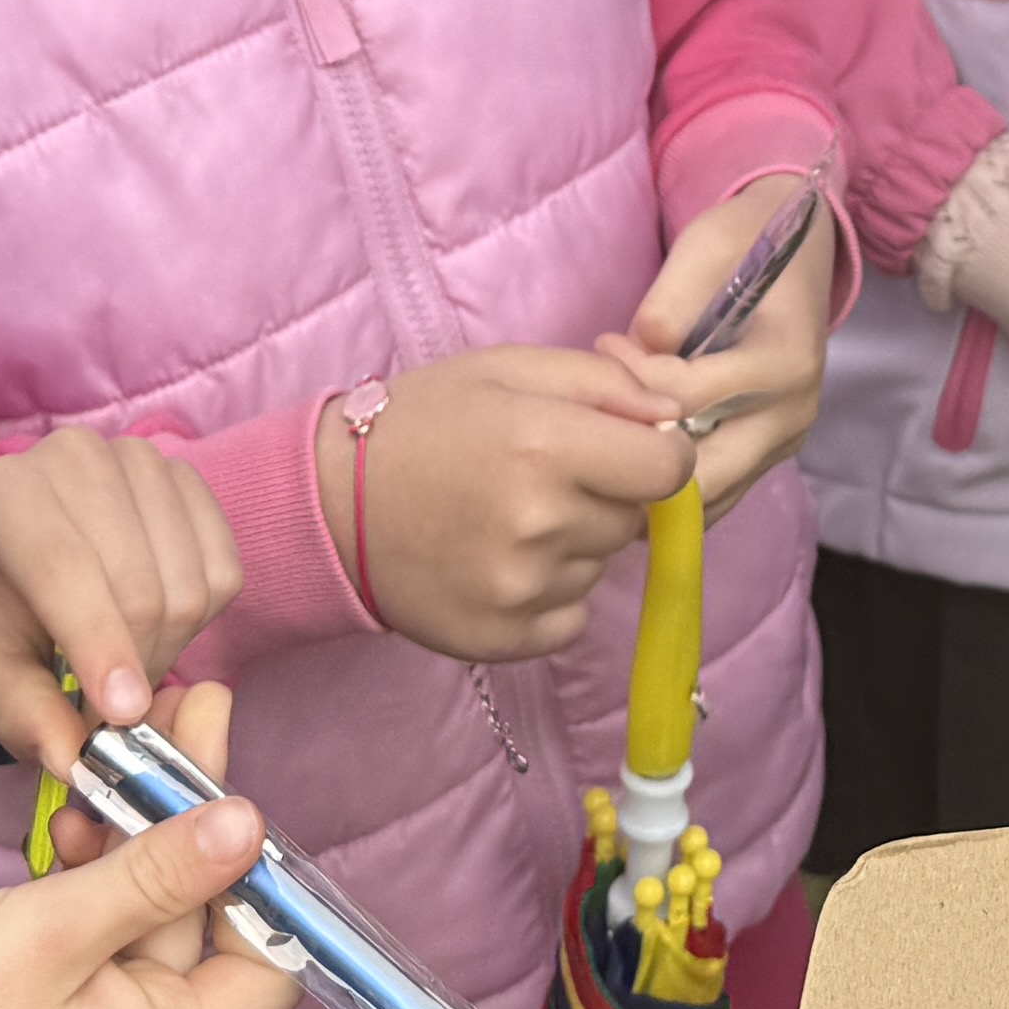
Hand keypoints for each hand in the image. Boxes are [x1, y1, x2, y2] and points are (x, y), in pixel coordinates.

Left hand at [0, 428, 244, 776]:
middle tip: (108, 717)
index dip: (99, 644)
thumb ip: (19, 714)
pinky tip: (152, 629)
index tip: (122, 716)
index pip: (64, 566)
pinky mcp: (184, 484)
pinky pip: (224, 568)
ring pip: (192, 582)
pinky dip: (201, 620)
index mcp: (4, 493)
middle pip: (141, 582)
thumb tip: (74, 758)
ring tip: (121, 671)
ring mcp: (138, 462)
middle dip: (134, 665)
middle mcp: (76, 458)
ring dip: (168, 648)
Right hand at [0, 676, 296, 1008]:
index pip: (270, 968)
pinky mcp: (54, 998)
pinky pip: (100, 924)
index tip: (241, 800)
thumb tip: (247, 825)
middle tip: (187, 712)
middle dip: (194, 819)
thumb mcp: (53, 930)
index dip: (268, 883)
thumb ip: (155, 873)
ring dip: (140, 830)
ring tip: (125, 744)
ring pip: (147, 909)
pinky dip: (95, 867)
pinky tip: (76, 815)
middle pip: (203, 919)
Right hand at [353, 347, 699, 662]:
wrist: (328, 503)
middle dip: (607, 495)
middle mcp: (540, 524)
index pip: (672, 470)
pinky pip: (571, 616)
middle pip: (635, 519)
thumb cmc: (422, 422)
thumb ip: (607, 383)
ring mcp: (522, 590)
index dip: (658, 455)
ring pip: (600, 566)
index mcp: (547, 446)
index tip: (628, 449)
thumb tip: (680, 412)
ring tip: (506, 517)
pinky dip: (550, 594)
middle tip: (540, 476)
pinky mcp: (505, 639)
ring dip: (573, 543)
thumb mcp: (510, 370)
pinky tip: (499, 561)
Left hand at [602, 176, 832, 505]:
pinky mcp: (771, 457)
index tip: (605, 344)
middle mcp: (793, 413)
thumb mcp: (703, 247)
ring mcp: (786, 442)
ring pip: (709, 499)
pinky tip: (639, 449)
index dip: (633, 380)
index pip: (690, 400)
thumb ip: (667, 305)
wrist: (800, 251)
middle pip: (703, 473)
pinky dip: (672, 490)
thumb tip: (634, 360)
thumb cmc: (746, 241)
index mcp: (783, 361)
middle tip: (599, 411)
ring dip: (652, 480)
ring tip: (614, 431)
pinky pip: (717, 496)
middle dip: (639, 452)